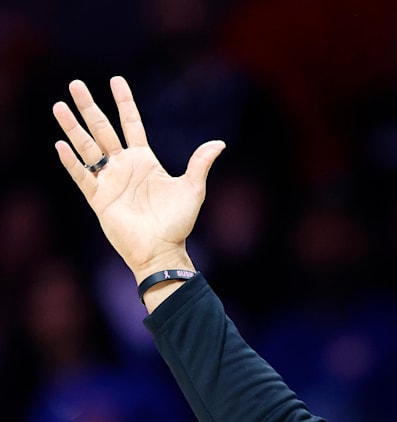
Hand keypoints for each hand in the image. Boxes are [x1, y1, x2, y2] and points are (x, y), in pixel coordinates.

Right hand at [53, 76, 225, 281]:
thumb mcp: (193, 188)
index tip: (116, 80)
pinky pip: (81, 175)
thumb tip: (220, 143)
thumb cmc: (178, 221)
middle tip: (76, 83)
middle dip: (89, 107)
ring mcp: (109, 180)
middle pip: (103, 129)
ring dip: (73, 128)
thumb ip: (200, 164)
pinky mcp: (98, 198)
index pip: (131, 123)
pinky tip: (61, 144)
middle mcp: (124, 166)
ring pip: (87, 147)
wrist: (162, 249)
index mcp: (145, 160)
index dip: (124, 102)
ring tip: (59, 106)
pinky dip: (71, 161)